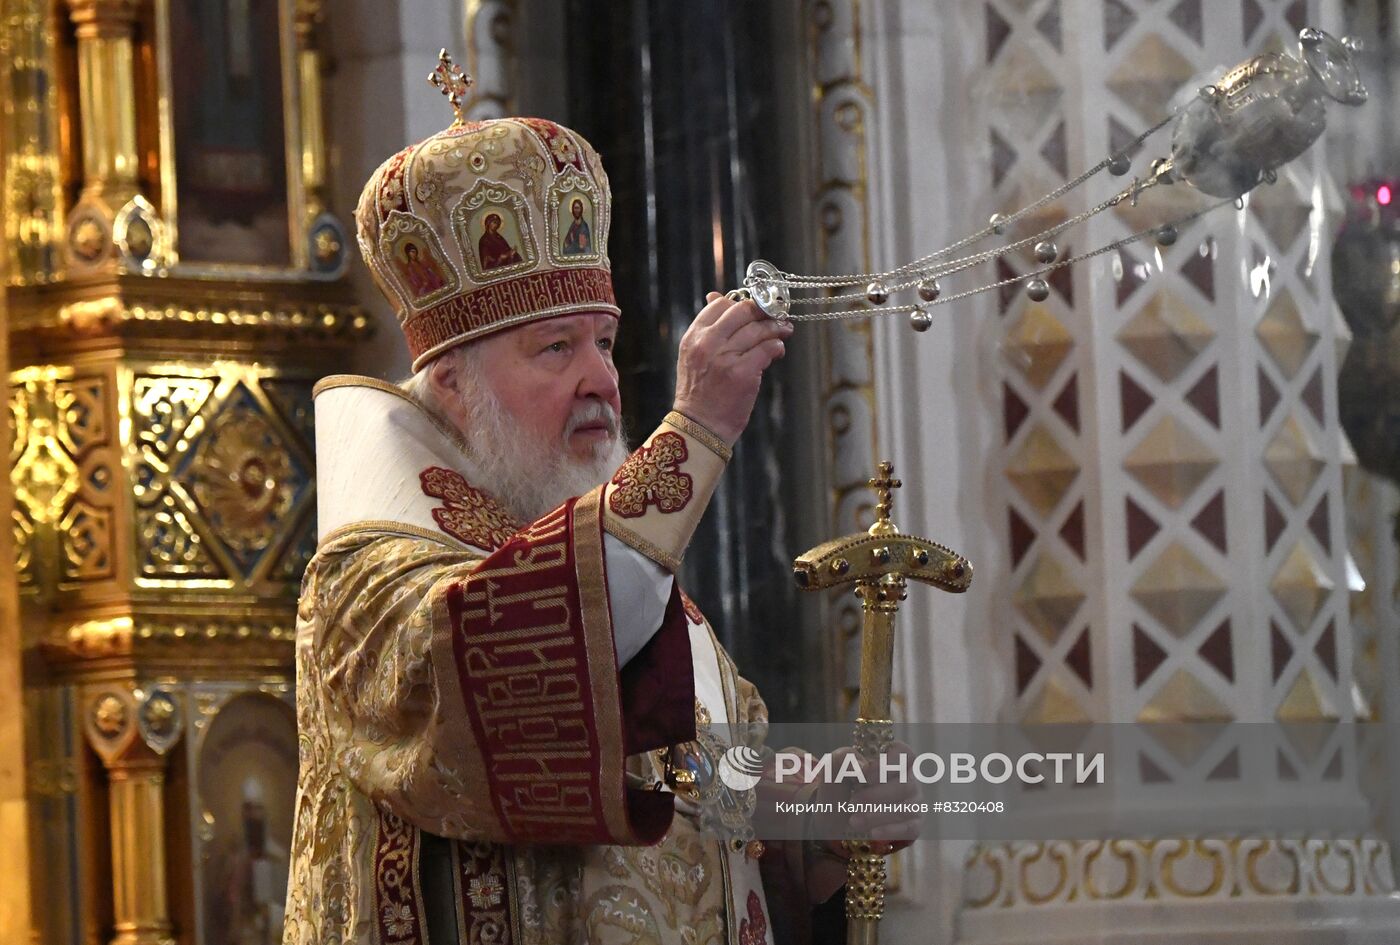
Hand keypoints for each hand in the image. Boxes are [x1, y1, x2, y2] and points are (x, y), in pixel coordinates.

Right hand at [672, 292, 793, 445]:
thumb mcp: (693, 356)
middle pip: (742, 311)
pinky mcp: (743, 372)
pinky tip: (778, 351)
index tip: (755, 309)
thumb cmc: (700, 393)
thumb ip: (707, 329)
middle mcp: (708, 343)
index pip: (720, 305)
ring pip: (758, 329)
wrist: (699, 427)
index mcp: (693, 337)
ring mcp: (726, 357)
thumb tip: (715, 297)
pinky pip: (768, 349)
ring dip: (776, 329)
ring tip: (783, 332)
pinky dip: (777, 347)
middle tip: (777, 316)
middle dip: (763, 311)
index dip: (742, 303)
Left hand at [810, 745, 922, 858]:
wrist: (833, 823)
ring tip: (854, 820)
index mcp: (890, 760)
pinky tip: (872, 833)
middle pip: (906, 783)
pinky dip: (890, 830)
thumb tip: (864, 767)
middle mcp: (907, 779)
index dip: (889, 762)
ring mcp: (912, 803)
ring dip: (878, 815)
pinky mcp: (912, 826)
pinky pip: (909, 828)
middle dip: (877, 795)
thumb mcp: (832, 770)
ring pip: (907, 808)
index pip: (904, 753)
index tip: (865, 775)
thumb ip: (844, 759)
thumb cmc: (837, 791)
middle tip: (853, 802)